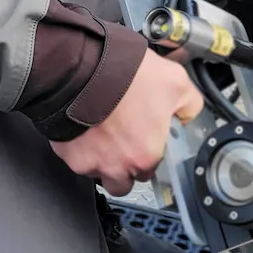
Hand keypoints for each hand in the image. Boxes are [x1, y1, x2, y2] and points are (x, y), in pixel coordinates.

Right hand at [52, 53, 202, 195]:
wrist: (79, 68)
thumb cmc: (122, 77)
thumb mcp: (175, 81)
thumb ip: (188, 104)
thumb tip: (186, 112)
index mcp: (145, 156)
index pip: (151, 172)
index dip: (148, 155)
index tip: (145, 141)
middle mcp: (115, 165)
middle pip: (121, 184)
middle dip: (123, 168)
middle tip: (123, 142)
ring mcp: (86, 161)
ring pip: (94, 172)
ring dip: (99, 158)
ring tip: (101, 129)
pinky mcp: (64, 151)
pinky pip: (72, 155)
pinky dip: (77, 144)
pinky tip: (82, 123)